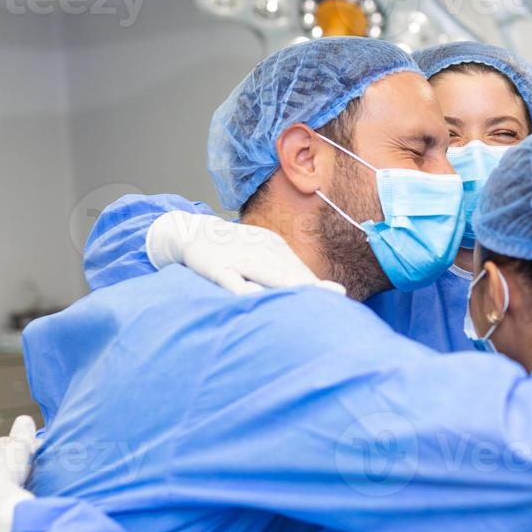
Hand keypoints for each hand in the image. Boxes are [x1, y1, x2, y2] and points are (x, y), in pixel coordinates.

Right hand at [145, 211, 344, 295]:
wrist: (192, 232)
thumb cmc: (232, 248)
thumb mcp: (260, 251)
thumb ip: (281, 269)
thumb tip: (309, 288)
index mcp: (272, 246)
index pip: (297, 269)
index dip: (317, 283)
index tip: (339, 295)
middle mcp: (259, 250)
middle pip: (288, 271)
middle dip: (311, 285)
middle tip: (335, 296)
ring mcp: (239, 258)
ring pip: (265, 274)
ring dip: (286, 286)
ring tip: (307, 299)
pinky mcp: (218, 267)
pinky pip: (232, 280)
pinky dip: (244, 289)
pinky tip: (257, 299)